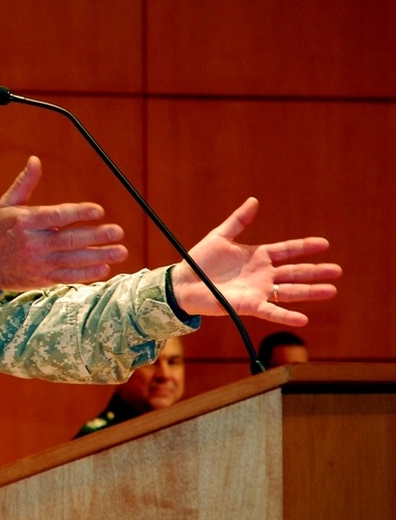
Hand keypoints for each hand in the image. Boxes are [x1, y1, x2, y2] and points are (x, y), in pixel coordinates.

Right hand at [0, 156, 127, 291]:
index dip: (78, 213)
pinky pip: (68, 277)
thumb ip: (24, 183)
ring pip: (73, 259)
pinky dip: (87, 274)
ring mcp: (39, 263)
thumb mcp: (6, 204)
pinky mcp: (43, 278)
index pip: (56, 216)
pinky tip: (104, 268)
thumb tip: (35, 160)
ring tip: (120, 251)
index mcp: (25, 222)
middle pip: (69, 240)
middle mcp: (34, 243)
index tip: (98, 211)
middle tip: (117, 231)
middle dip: (95, 236)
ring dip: (98, 255)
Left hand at [170, 197, 341, 325]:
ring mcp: (258, 291)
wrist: (183, 283)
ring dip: (310, 292)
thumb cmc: (199, 261)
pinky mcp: (248, 306)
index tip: (324, 244)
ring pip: (290, 291)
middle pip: (295, 272)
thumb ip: (238, 221)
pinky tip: (303, 318)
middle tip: (338, 270)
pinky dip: (286, 315)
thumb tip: (253, 201)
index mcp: (258, 256)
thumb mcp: (219, 236)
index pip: (287, 251)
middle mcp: (262, 275)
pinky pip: (271, 311)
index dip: (304, 247)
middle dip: (316, 271)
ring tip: (331, 290)